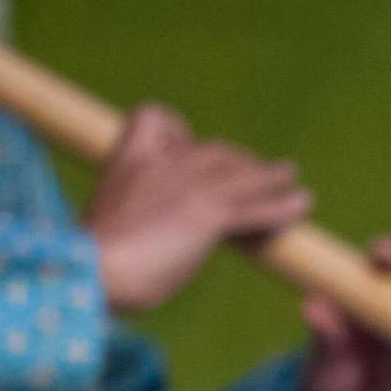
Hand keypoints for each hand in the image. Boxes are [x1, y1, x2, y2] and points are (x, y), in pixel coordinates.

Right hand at [86, 103, 309, 313]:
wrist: (92, 272)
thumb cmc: (89, 262)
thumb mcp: (101, 225)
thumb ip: (124, 216)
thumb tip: (128, 238)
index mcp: (129, 160)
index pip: (156, 118)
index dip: (178, 132)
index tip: (186, 145)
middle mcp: (163, 164)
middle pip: (212, 151)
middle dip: (236, 162)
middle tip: (253, 175)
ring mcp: (188, 186)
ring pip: (242, 176)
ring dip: (272, 178)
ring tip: (292, 180)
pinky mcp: (209, 213)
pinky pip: (255, 207)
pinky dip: (282, 207)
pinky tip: (301, 207)